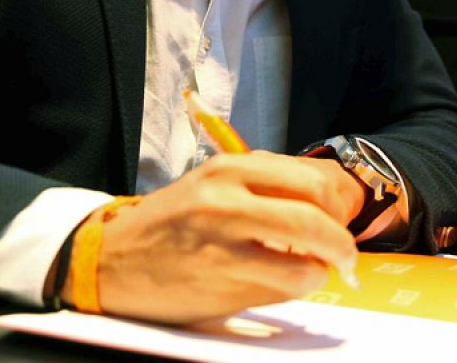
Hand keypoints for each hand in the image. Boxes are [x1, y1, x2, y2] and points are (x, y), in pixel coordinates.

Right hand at [63, 151, 365, 323]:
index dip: (341, 200)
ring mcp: (225, 245)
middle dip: (343, 239)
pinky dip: (297, 288)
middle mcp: (228, 201)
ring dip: (322, 269)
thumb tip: (331, 197)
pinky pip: (285, 288)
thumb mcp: (214, 185)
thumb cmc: (172, 222)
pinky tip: (284, 282)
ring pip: (309, 259)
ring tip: (314, 269)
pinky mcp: (222, 285)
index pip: (313, 177)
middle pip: (318, 214)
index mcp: (229, 168)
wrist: (112, 260)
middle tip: (344, 252)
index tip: (345, 214)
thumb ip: (267, 185)